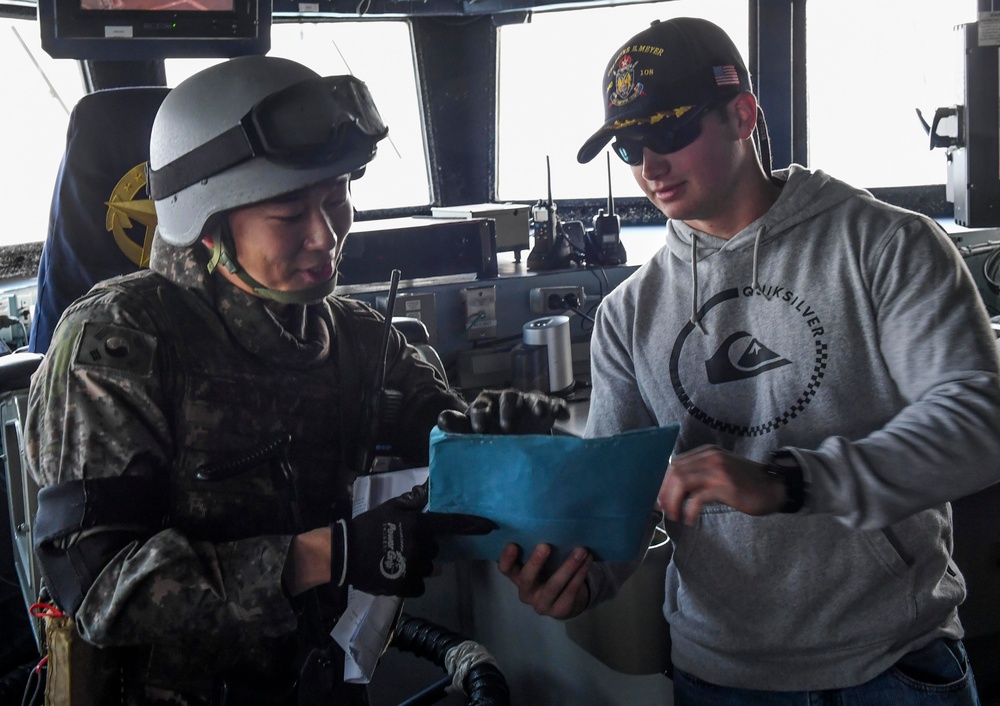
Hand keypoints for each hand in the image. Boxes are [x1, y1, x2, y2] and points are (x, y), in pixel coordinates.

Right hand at [339, 483, 495, 596]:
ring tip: (396, 559)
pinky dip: (410, 580)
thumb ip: (414, 500)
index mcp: (419, 525)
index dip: (473, 525)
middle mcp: (421, 546)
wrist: (345, 553)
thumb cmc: (369, 526)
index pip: (452, 524)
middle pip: (435, 549)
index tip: (490, 526)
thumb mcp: (391, 507)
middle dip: (424, 547)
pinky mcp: (406, 586)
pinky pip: (419, 584)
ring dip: (416, 564)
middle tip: (403, 544)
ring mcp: (414, 567)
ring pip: (427, 568)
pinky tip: (395, 573)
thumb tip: (430, 485)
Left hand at [437, 389, 569, 434]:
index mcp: (487, 404)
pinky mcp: (546, 410)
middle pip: (508, 396)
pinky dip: (557, 407)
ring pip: (530, 397)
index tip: (479, 429)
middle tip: (506, 428)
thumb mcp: (473, 433)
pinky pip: (553, 404)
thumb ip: (458, 426)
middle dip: (507, 410)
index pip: (481, 403)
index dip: (479, 414)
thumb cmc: (491, 435)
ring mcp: (528, 403)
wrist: (517, 443)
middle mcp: (507, 399)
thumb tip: (442, 418)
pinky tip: (561, 415)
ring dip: (534, 404)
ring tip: (537, 415)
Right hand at [498, 542, 590, 619]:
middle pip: (527, 579)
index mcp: (517, 577)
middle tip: (545, 546)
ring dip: (568, 566)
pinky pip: (571, 590)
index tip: (513, 544)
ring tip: (581, 550)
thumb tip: (546, 524)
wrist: (564, 601)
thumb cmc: (548, 573)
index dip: (507, 558)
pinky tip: (588, 560)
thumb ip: (536, 550)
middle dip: (535, 562)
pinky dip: (581, 573)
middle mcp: (526, 593)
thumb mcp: (539, 565)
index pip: (505, 570)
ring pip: (554, 585)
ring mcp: (542, 604)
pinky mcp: (559, 610)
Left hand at [658, 445, 784, 525]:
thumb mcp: (720, 471)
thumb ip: (700, 474)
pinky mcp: (726, 486)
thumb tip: (673, 490)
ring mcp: (718, 470)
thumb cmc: (746, 483)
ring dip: (673, 501)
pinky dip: (689, 510)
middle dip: (664, 492)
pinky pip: (698, 498)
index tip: (659, 498)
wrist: (775, 487)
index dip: (663, 482)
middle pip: (674, 472)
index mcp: (707, 453)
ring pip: (682, 482)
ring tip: (674, 515)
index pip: (675, 464)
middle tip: (663, 509)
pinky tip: (689, 519)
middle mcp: (710, 457)